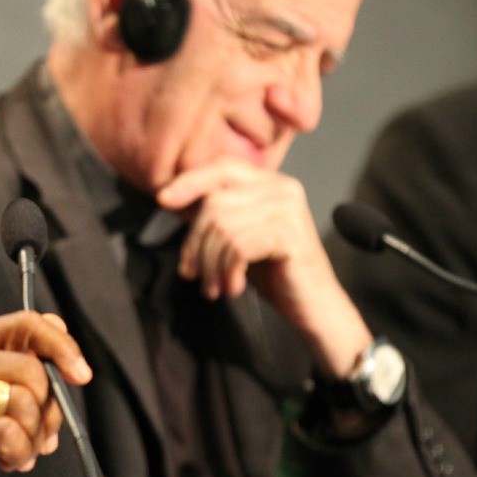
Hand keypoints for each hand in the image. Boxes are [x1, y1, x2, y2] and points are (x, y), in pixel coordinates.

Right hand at [0, 311, 89, 476]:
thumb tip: (60, 332)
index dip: (63, 347)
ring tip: (21, 451)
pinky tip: (7, 461)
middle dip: (49, 410)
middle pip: (33, 371)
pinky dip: (20, 454)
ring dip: (34, 437)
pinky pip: (10, 436)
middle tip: (40, 434)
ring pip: (24, 402)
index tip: (80, 375)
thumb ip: (11, 356)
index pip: (26, 324)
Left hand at [157, 161, 371, 376]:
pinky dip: (227, 271)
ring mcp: (289, 209)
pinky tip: (233, 288)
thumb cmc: (275, 274)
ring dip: (210, 264)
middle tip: (192, 275)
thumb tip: (168, 196)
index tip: (162, 200)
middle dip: (195, 243)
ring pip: (222, 227)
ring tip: (214, 288)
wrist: (315, 308)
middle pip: (214, 203)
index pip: (222, 168)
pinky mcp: (290, 235)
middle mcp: (284, 188)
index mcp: (271, 182)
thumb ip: (214, 215)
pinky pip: (237, 246)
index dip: (189, 181)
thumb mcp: (238, 237)